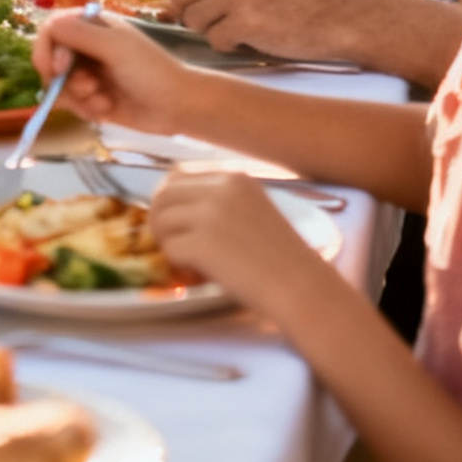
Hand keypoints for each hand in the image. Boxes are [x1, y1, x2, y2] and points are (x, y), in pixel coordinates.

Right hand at [29, 5, 192, 134]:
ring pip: (58, 84)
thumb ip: (80, 34)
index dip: (48, 49)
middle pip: (50, 58)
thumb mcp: (115, 47)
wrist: (178, 107)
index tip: (57, 69)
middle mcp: (86, 46)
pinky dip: (84, 108)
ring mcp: (88, 73)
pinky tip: (106, 109)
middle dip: (64, 78)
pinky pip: (71, 103)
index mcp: (92, 25)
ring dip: (77, 96)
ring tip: (103, 101)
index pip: (52, 29)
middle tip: (88, 87)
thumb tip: (49, 26)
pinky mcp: (91, 97)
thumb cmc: (151, 71)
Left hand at [147, 168, 326, 325]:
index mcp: (234, 177)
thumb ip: (219, 199)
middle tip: (168, 240)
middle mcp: (220, 189)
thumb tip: (172, 203)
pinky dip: (176, 262)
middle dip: (159, 217)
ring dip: (166, 240)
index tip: (171, 216)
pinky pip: (169, 248)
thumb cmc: (281, 257)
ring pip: (161, 219)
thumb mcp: (253, 209)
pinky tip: (195, 270)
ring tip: (186, 258)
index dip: (169, 196)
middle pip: (164, 192)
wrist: (302, 288)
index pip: (178, 173)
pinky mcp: (204, 244)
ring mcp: (211, 215)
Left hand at [162, 0, 358, 59]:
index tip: (184, 0)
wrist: (341, 14)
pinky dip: (227, 44)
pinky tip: (249, 39)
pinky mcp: (248, 22)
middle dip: (188, 12)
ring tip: (236, 27)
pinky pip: (214, 39)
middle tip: (211, 20)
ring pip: (193, 18)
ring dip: (210, 29)